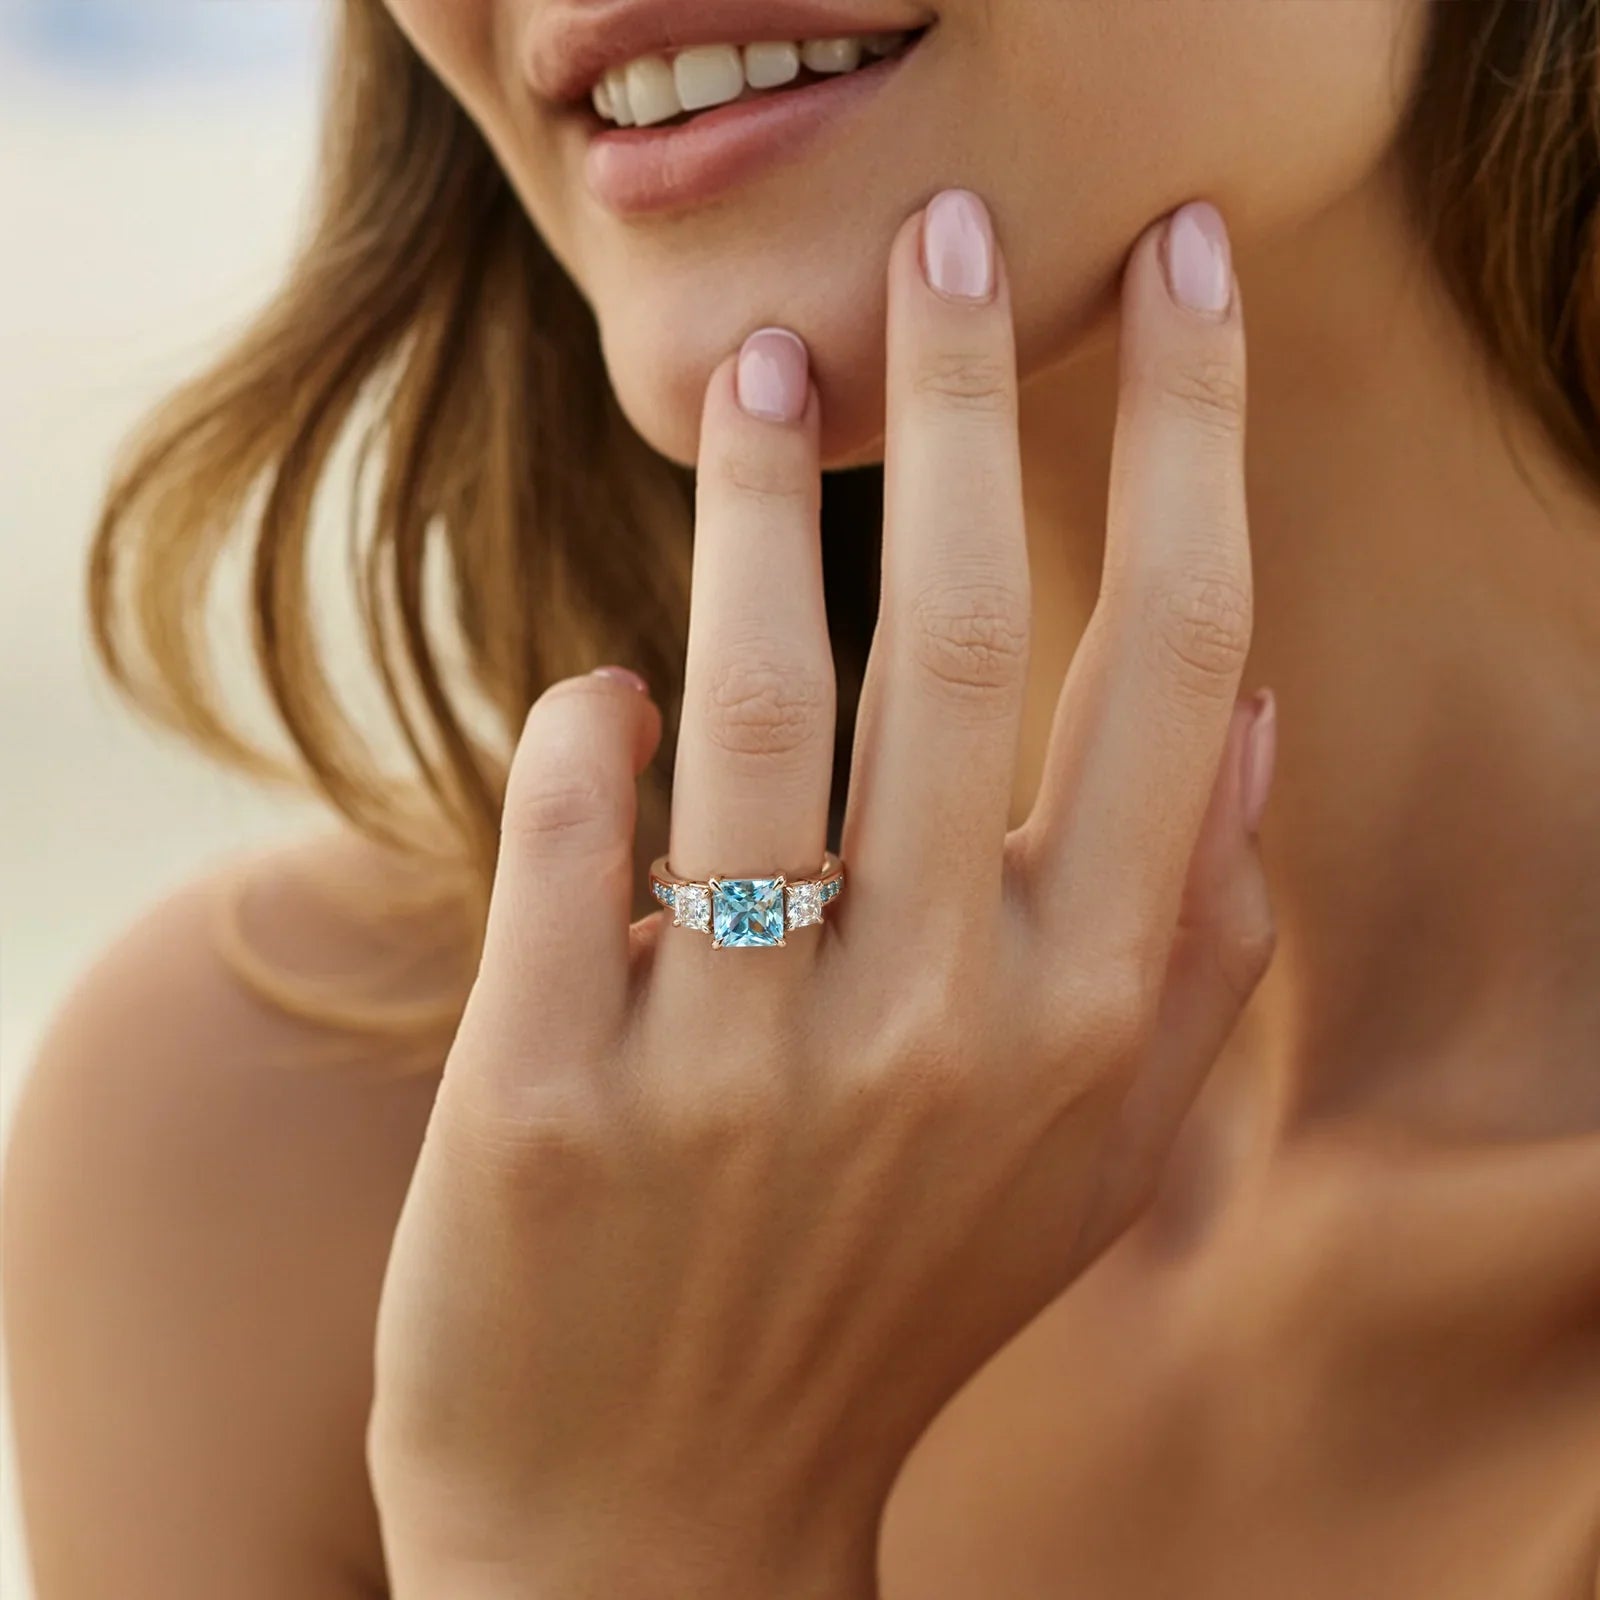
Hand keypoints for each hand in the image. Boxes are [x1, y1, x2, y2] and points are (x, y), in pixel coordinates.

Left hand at [368, 193, 1274, 1599]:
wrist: (664, 1527)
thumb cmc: (877, 1305)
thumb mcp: (1086, 1160)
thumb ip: (1192, 948)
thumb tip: (1251, 721)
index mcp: (1084, 1018)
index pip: (1176, 668)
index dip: (1189, 443)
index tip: (1179, 274)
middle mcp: (936, 1027)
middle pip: (967, 639)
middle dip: (963, 400)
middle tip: (943, 232)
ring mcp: (737, 1067)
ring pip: (753, 702)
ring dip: (749, 503)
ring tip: (751, 362)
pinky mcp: (552, 1106)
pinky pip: (569, 837)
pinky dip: (582, 731)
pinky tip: (603, 690)